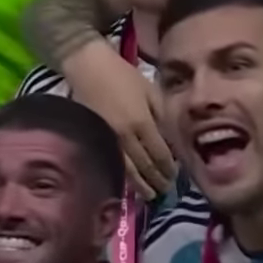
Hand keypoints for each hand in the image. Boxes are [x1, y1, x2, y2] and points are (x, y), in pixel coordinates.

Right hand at [62, 40, 174, 199]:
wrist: (87, 66)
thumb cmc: (122, 74)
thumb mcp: (150, 90)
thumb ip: (162, 115)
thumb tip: (170, 140)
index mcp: (142, 122)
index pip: (160, 154)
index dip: (169, 168)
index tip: (175, 176)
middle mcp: (125, 135)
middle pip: (144, 166)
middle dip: (156, 180)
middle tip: (165, 190)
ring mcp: (107, 138)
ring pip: (127, 169)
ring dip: (140, 184)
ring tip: (149, 195)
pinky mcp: (95, 138)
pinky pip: (112, 161)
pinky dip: (122, 175)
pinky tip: (127, 182)